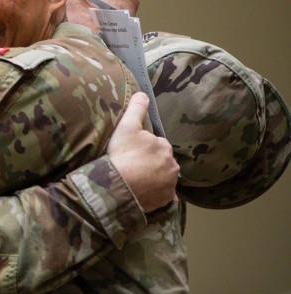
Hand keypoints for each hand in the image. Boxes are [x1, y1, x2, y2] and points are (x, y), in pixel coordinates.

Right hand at [107, 92, 178, 212]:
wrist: (120, 185)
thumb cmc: (123, 153)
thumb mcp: (127, 126)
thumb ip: (136, 108)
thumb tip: (143, 93)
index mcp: (164, 145)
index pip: (156, 144)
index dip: (143, 147)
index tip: (131, 152)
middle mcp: (172, 165)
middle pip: (161, 161)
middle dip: (151, 162)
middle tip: (133, 166)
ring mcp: (170, 184)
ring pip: (163, 177)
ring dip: (154, 177)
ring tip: (136, 180)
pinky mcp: (165, 199)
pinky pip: (162, 195)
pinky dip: (155, 193)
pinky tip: (142, 192)